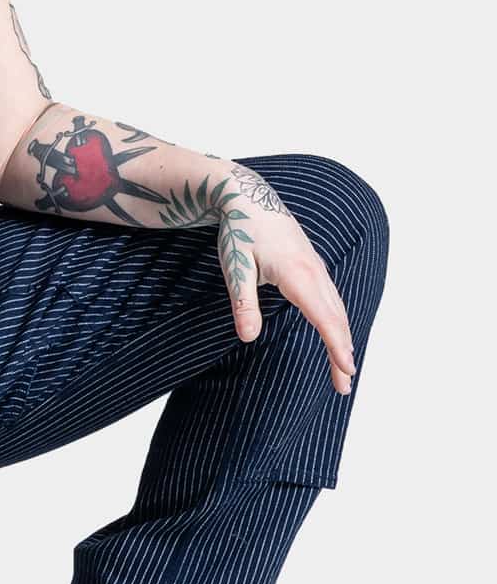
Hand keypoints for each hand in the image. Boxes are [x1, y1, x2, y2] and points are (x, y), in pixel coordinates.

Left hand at [216, 163, 356, 394]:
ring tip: (342, 368)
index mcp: (298, 275)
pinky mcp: (311, 265)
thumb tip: (248, 337)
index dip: (337, 348)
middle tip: (344, 387)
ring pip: (337, 308)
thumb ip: (244, 303)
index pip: (325, 319)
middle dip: (343, 353)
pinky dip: (337, 320)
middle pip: (337, 319)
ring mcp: (316, 267)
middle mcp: (314, 272)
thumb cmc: (240, 231)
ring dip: (342, 338)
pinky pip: (331, 298)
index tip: (347, 372)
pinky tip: (335, 333)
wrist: (247, 196)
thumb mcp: (236, 268)